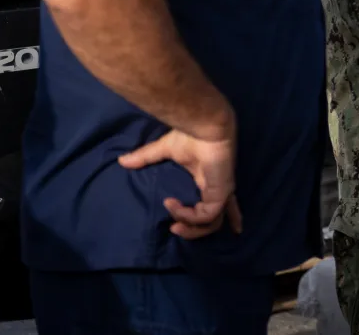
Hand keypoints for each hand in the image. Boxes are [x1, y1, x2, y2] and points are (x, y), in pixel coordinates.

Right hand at [118, 126, 242, 239]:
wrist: (205, 126)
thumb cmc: (190, 136)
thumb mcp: (164, 150)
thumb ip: (145, 158)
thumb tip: (122, 161)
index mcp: (210, 180)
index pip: (224, 202)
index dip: (231, 215)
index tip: (236, 229)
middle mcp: (219, 188)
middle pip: (219, 218)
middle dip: (200, 231)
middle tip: (176, 229)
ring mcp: (221, 191)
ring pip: (212, 222)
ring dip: (191, 228)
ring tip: (173, 225)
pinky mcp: (221, 192)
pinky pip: (205, 215)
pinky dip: (188, 215)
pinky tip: (174, 206)